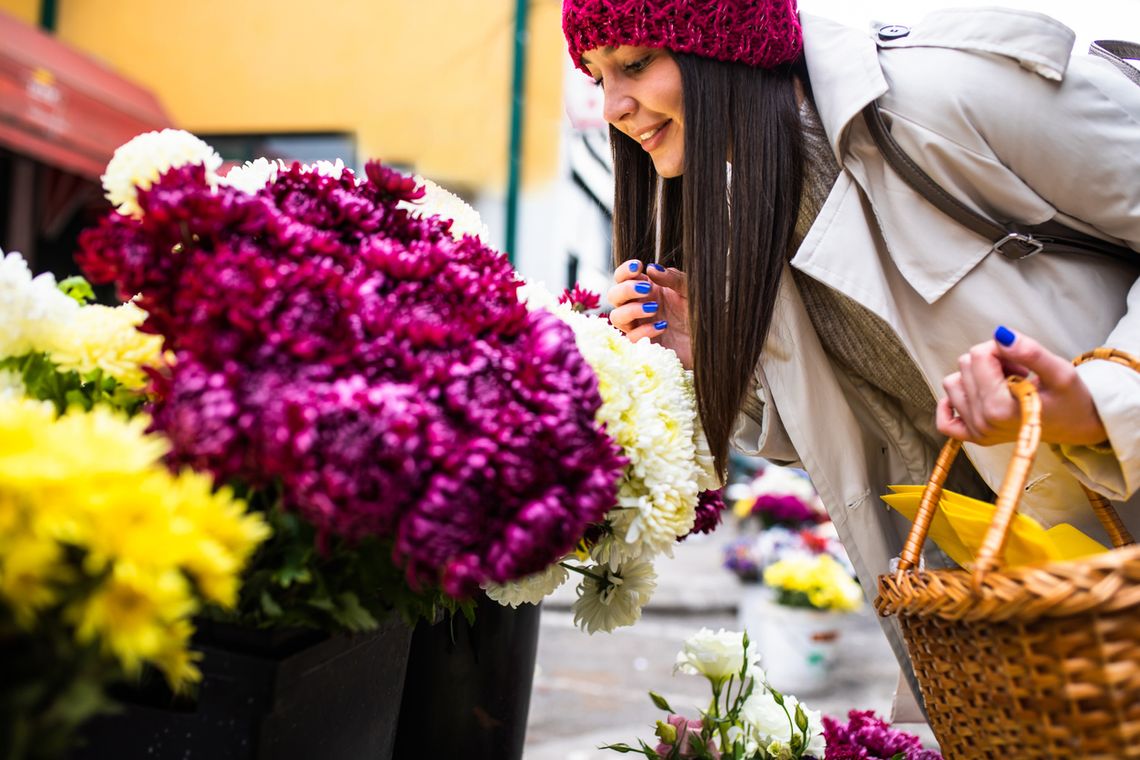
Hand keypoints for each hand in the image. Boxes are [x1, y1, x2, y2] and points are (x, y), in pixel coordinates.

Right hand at [607, 260, 691, 368]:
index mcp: (648, 289)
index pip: (623, 277)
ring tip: (654, 308)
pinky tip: (662, 326)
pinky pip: (631, 337)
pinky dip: (644, 330)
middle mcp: (639, 306)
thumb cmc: (700, 312)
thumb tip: (651, 268)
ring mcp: (639, 326)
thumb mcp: (689, 290)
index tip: (638, 267)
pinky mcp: (644, 344)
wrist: (709, 339)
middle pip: (614, 295)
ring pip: (616, 317)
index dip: (624, 271)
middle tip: (646, 289)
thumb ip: (672, 278)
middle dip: (626, 289)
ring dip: (631, 310)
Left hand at [936, 327, 1107, 445]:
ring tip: (1006, 383)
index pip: (979, 355)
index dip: (1002, 349)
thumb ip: (1030, 352)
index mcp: (1000, 407)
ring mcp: (976, 431)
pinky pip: (945, 419)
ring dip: (976, 377)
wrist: (1076, 425)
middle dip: (991, 360)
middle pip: (965, 365)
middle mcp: (983, 422)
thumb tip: (1000, 335)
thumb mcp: (1060, 371)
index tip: (1022, 362)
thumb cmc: (1071, 398)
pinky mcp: (973, 437)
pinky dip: (954, 403)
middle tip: (1018, 372)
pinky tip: (977, 395)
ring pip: (952, 383)